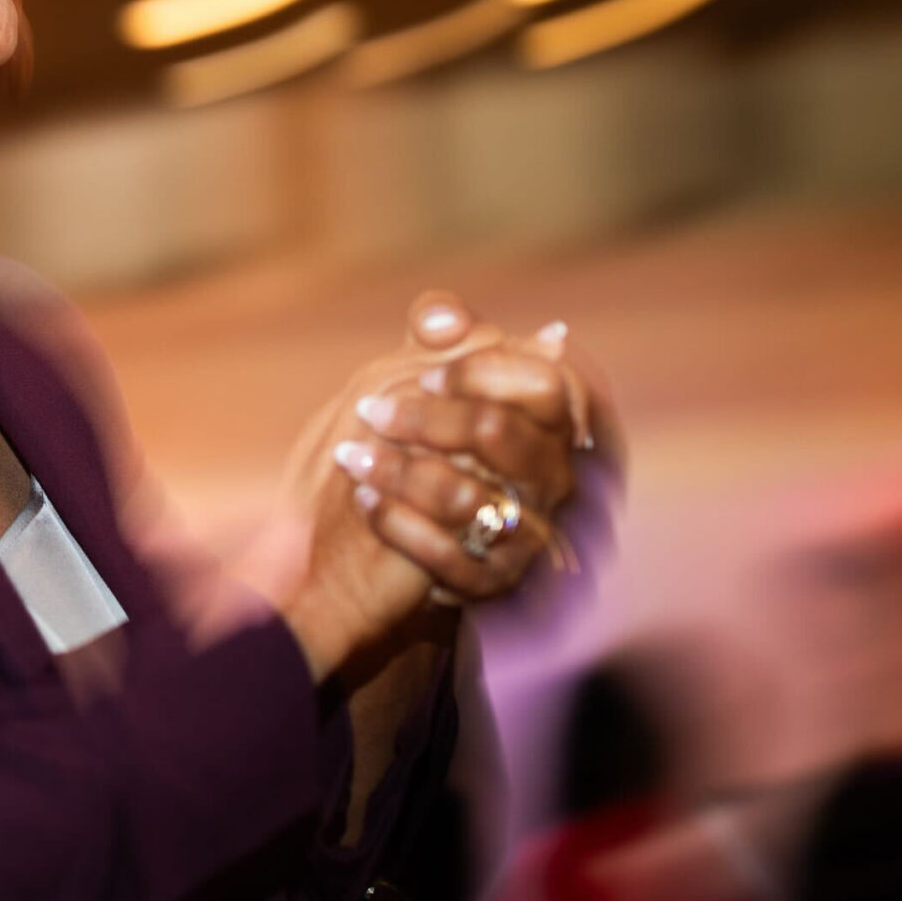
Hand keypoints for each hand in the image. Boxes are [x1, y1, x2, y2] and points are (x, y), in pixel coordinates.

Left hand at [277, 294, 609, 673]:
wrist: (413, 535)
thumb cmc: (431, 438)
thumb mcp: (435, 379)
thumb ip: (442, 337)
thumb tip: (438, 318)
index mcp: (552, 425)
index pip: (545, 385)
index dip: (483, 373)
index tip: (427, 375)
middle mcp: (553, 480)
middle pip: (500, 434)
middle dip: (426, 418)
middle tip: (368, 408)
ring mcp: (528, 535)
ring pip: (467, 496)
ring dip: (398, 471)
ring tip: (348, 455)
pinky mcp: (493, 582)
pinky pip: (447, 555)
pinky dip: (394, 523)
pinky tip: (361, 498)